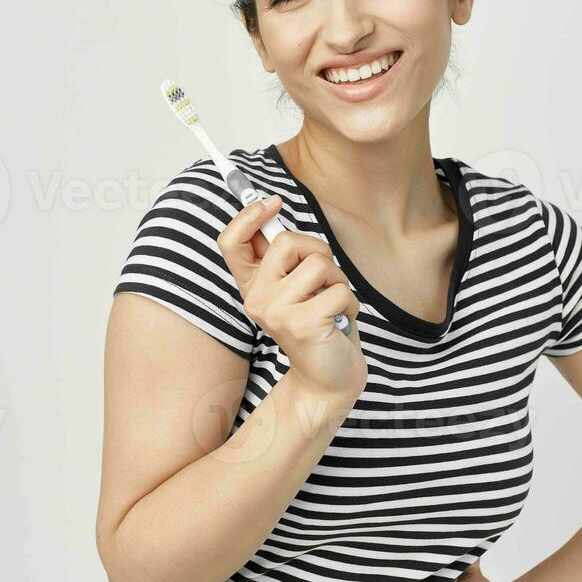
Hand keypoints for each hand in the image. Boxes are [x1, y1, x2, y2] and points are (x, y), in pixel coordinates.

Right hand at [216, 195, 365, 397]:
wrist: (328, 380)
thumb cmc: (321, 326)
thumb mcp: (301, 287)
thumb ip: (290, 259)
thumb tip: (274, 209)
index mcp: (253, 285)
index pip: (231, 242)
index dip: (247, 215)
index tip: (272, 202)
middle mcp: (256, 298)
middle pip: (287, 240)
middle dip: (319, 253)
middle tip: (323, 282)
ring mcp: (276, 311)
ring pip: (319, 264)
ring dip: (338, 283)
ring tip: (332, 307)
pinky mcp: (301, 324)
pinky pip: (338, 291)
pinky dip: (350, 305)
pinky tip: (339, 324)